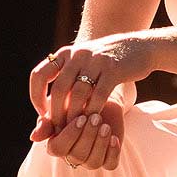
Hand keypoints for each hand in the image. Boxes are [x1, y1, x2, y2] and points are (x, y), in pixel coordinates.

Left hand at [28, 32, 159, 131]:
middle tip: (59, 129)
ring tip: (75, 130)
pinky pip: (98, 95)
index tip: (43, 114)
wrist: (140, 47)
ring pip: (77, 93)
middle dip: (56, 113)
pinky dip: (93, 110)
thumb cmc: (107, 65)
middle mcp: (77, 54)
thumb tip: (42, 119)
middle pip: (58, 88)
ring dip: (74, 115)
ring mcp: (95, 60)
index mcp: (65, 53)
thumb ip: (64, 89)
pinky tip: (93, 121)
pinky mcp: (113, 69)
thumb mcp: (82, 70)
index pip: (39, 75)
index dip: (36, 97)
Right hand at [32, 98, 124, 171]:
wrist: (97, 95)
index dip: (69, 135)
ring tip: (105, 126)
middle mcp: (72, 155)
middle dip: (87, 136)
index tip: (80, 117)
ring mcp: (90, 159)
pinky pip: (110, 165)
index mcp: (57, 145)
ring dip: (99, 144)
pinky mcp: (107, 158)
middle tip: (95, 117)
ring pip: (93, 163)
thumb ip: (46, 122)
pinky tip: (114, 138)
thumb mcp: (58, 105)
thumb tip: (34, 137)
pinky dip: (113, 152)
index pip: (58, 148)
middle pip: (77, 156)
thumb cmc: (73, 100)